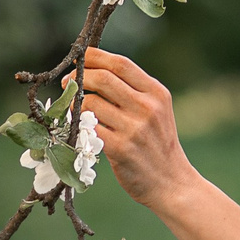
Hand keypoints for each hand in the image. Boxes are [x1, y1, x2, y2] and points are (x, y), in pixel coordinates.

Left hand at [80, 48, 195, 211]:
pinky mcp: (120, 149)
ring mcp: (134, 129)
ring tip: (73, 108)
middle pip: (102, 78)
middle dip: (78, 77)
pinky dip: (78, 124)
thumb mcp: (157, 110)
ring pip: (90, 103)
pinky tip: (79, 127)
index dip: (94, 57)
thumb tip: (93, 71)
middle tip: (67, 83)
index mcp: (157, 93)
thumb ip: (133, 90)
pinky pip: (88, 128)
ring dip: (75, 103)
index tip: (80, 58)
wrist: (172, 183)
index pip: (120, 63)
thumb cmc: (158, 144)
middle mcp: (147, 108)